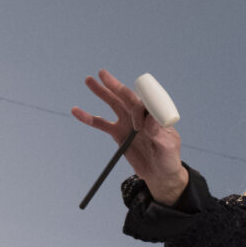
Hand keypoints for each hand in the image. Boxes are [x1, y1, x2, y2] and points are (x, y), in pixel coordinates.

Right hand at [72, 69, 186, 203]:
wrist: (160, 173)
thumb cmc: (169, 158)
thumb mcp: (168, 146)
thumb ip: (159, 133)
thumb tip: (150, 121)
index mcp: (154, 115)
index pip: (144, 104)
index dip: (137, 106)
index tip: (138, 121)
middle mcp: (140, 116)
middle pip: (126, 98)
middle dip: (114, 86)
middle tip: (102, 73)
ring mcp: (128, 123)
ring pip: (113, 104)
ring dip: (102, 93)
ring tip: (89, 80)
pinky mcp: (118, 133)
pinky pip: (101, 124)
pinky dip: (88, 118)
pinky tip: (76, 111)